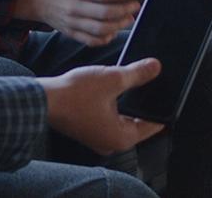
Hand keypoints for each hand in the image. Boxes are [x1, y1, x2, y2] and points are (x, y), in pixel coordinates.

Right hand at [17, 0, 139, 45]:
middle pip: (104, 13)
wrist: (37, 2)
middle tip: (135, 6)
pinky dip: (105, 39)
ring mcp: (72, 23)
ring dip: (118, 25)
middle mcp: (74, 8)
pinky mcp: (71, 34)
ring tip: (129, 19)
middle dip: (124, 10)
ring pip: (99, 29)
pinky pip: (90, 40)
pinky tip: (114, 31)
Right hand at [39, 58, 164, 154]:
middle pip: (138, 122)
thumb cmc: (75, 95)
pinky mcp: (88, 130)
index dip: (160, 107)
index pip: (153, 125)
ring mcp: (98, 138)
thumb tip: (156, 67)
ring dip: (126, 103)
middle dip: (142, 102)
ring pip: (122, 119)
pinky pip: (109, 119)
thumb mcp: (112, 79)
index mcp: (122, 138)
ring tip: (129, 83)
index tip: (166, 93)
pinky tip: (110, 90)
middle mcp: (111, 144)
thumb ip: (137, 74)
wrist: (45, 99)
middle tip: (148, 83)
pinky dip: (113, 106)